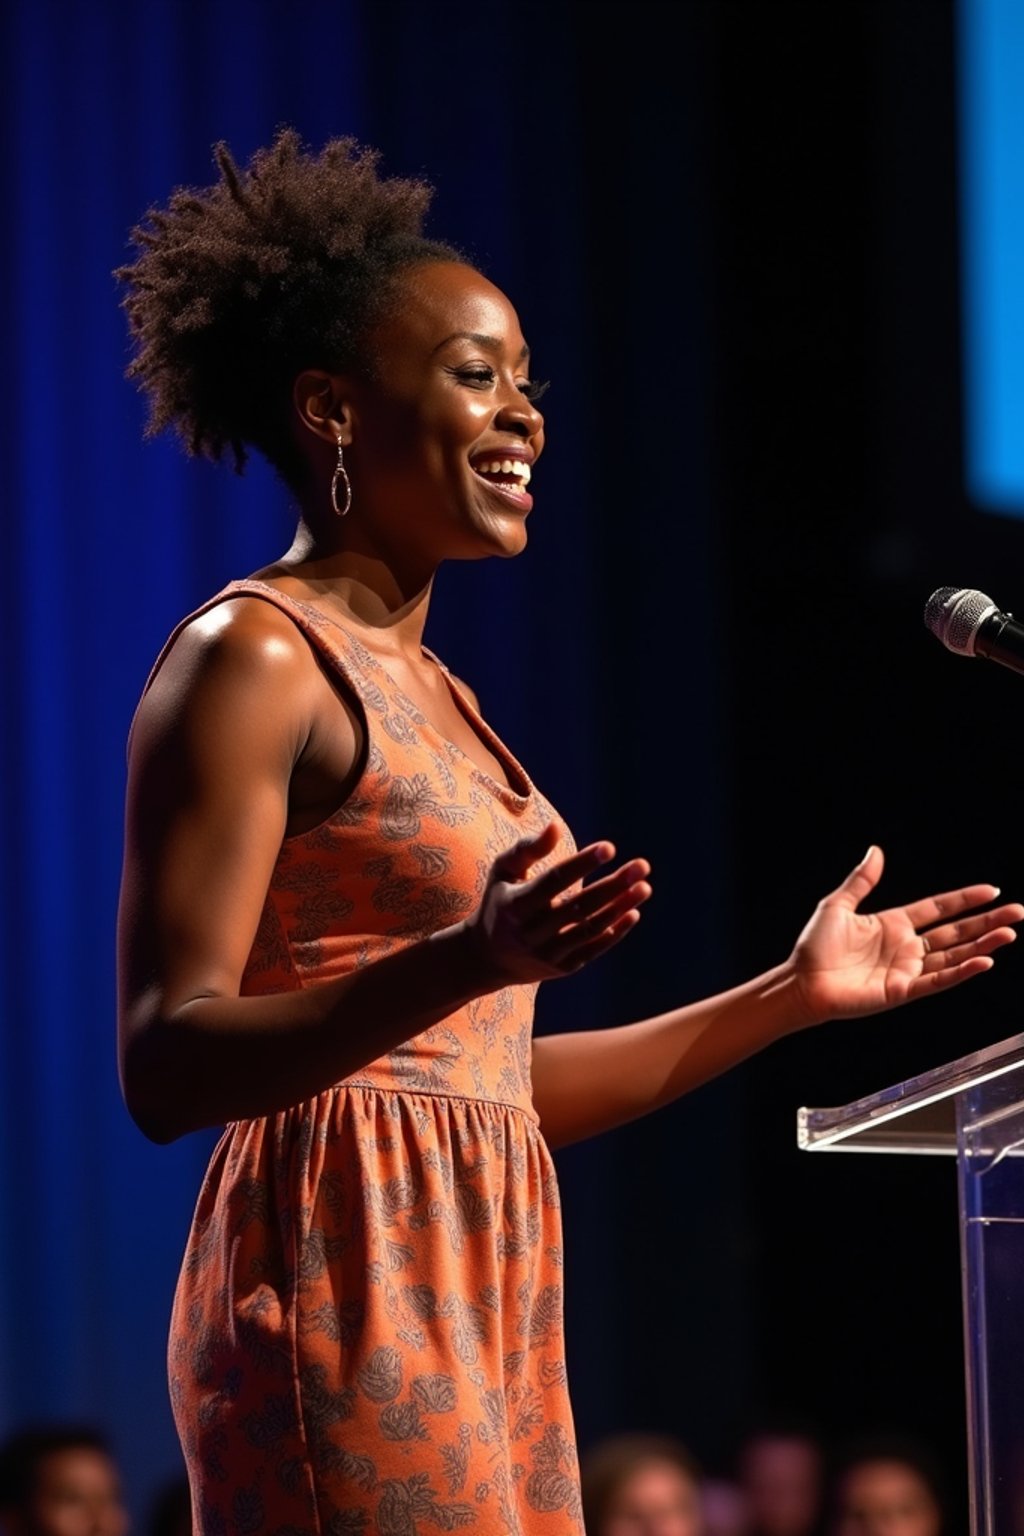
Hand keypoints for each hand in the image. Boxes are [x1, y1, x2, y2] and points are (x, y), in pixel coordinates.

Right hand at [465, 822, 651, 986]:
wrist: (487, 958)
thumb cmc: (500, 901)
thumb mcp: (503, 872)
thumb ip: (527, 848)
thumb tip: (555, 825)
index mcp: (515, 904)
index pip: (554, 881)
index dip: (582, 864)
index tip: (610, 848)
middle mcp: (530, 932)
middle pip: (579, 906)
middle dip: (613, 885)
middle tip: (642, 866)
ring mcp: (547, 954)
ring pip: (590, 929)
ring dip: (620, 908)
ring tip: (645, 887)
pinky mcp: (561, 968)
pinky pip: (593, 949)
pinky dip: (615, 932)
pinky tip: (633, 911)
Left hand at [789, 845, 1023, 1024]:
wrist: (801, 983)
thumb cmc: (814, 947)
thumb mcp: (838, 906)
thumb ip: (862, 881)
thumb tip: (876, 851)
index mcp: (893, 924)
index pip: (938, 909)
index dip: (964, 900)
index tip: (991, 891)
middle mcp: (906, 947)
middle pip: (955, 933)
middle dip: (986, 922)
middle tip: (1018, 912)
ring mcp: (907, 970)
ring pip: (954, 956)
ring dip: (983, 945)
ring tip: (1009, 933)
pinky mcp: (903, 991)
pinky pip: (938, 980)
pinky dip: (962, 972)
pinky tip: (984, 960)